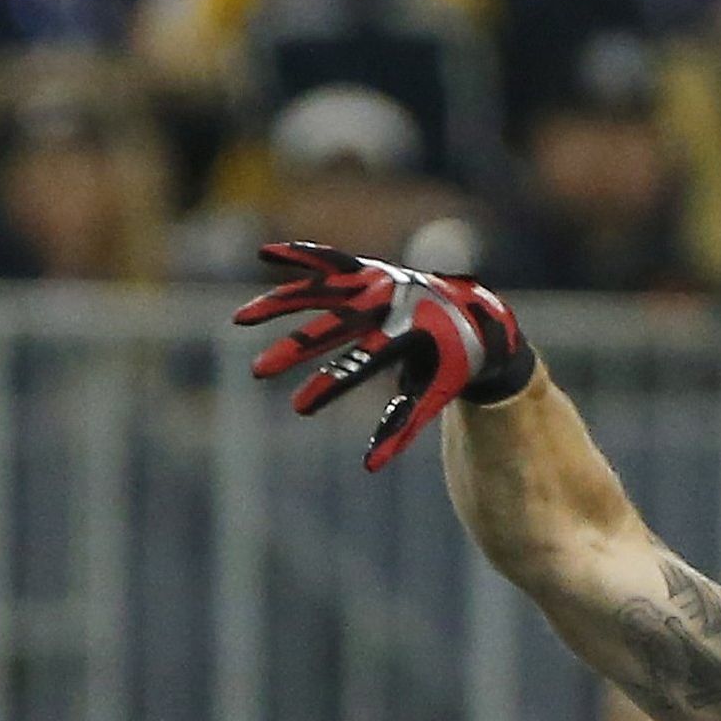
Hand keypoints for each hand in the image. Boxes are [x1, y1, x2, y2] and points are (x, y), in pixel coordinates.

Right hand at [233, 242, 536, 470]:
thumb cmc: (451, 363)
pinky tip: (264, 253)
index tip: (298, 408)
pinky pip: (329, 259)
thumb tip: (370, 467)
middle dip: (293, 349)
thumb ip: (401, 428)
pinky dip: (298, 256)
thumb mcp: (433, 396)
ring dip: (278, 303)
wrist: (479, 313)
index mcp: (408, 336)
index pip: (360, 364)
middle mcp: (390, 303)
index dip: (329, 385)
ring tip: (240, 319)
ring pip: (319, 289)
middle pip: (331, 327)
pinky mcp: (371, 268)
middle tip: (259, 372)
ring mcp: (378, 281)